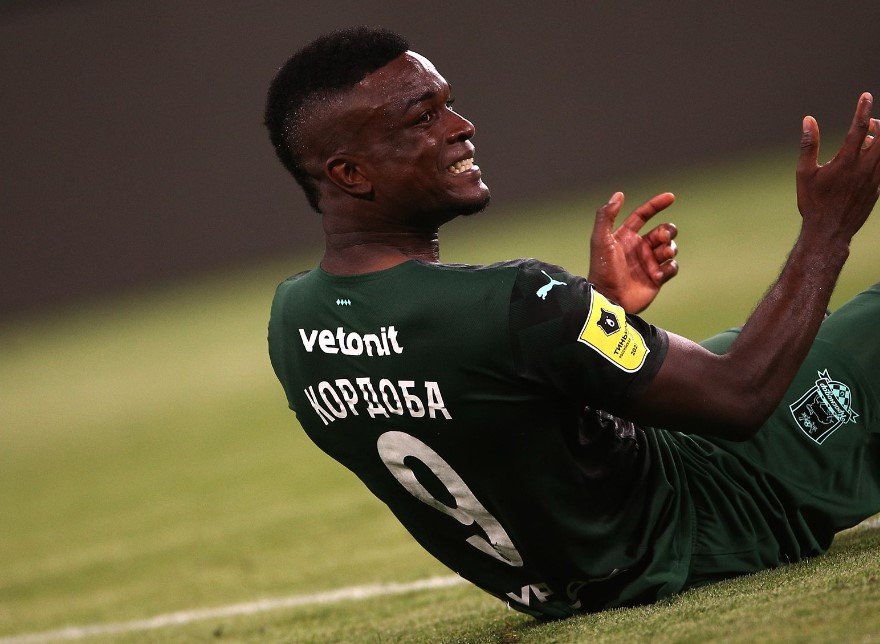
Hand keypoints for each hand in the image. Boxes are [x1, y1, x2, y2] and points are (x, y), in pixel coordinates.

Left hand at [588, 192, 678, 313]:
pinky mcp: (657, 278)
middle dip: (667, 231)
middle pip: (663, 230)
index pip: (643, 215)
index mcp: (626, 236)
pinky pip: (672, 267)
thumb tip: (618, 194)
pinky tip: (657, 274)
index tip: (670, 197)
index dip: (656, 204)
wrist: (609, 298)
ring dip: (670, 248)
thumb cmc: (602, 269)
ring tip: (662, 255)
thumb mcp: (600, 240)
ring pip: (670, 247)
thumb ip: (606, 216)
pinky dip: (669, 268)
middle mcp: (639, 247)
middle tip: (661, 237)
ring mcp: (649, 263)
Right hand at [798, 92, 879, 242]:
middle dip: (879, 124)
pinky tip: (870, 156)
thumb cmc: (813, 203)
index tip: (866, 96)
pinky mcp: (878, 188)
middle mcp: (864, 168)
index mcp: (846, 162)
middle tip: (870, 122)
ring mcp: (874, 178)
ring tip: (868, 138)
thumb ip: (808, 145)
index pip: (859, 128)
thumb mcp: (804, 173)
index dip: (863, 109)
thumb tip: (808, 120)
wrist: (829, 232)